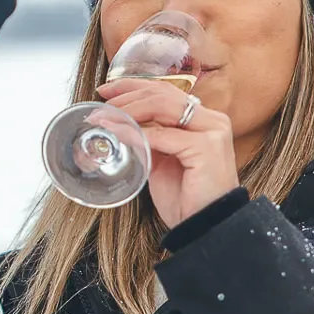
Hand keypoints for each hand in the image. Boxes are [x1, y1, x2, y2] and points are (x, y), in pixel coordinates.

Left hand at [96, 79, 239, 226]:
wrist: (205, 227)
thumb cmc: (186, 198)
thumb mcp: (163, 161)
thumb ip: (150, 139)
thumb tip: (122, 124)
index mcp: (204, 120)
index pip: (166, 91)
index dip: (134, 86)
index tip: (107, 90)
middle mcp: (212, 120)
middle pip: (163, 94)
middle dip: (127, 95)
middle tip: (101, 106)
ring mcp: (212, 131)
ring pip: (162, 106)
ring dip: (128, 110)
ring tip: (104, 118)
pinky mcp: (206, 147)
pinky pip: (161, 134)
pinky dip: (135, 133)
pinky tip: (117, 134)